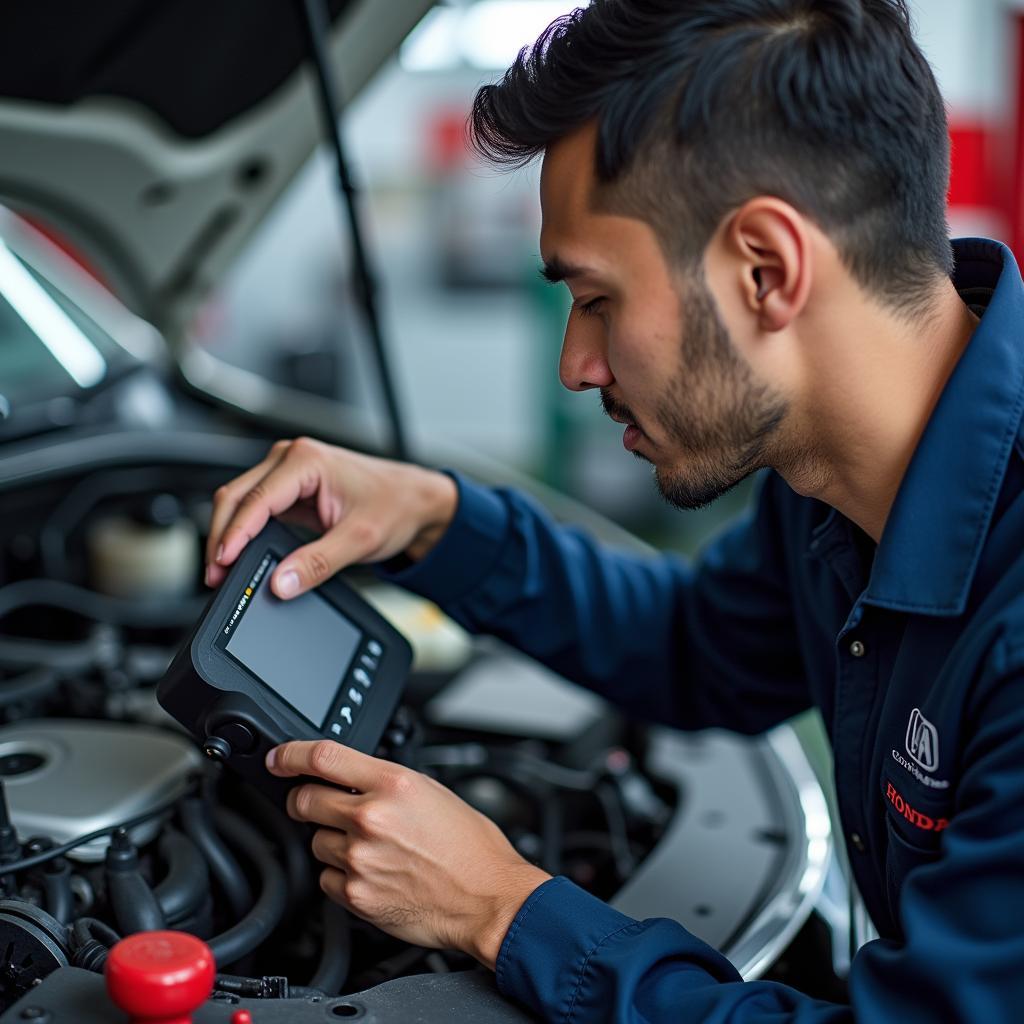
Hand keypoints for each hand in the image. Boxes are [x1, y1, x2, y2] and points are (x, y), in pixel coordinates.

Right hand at [205, 438, 456, 597]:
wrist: (416, 501)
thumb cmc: (395, 506)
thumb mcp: (360, 540)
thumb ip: (318, 564)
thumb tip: (280, 583)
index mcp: (307, 460)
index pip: (256, 499)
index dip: (234, 533)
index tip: (222, 562)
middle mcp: (291, 458)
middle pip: (236, 496)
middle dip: (221, 536)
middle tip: (215, 575)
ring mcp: (287, 472)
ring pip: (239, 501)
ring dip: (228, 535)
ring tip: (222, 571)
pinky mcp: (288, 489)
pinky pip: (254, 509)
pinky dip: (243, 533)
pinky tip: (240, 557)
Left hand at [267, 740, 550, 967]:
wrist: (487, 900)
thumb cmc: (471, 849)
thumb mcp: (433, 793)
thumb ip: (387, 783)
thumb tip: (354, 781)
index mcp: (394, 784)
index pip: (322, 757)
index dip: (289, 755)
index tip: (278, 759)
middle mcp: (371, 818)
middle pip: (304, 800)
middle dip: (305, 801)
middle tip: (318, 805)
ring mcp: (360, 859)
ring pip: (315, 842)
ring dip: (332, 841)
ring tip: (371, 849)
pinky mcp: (355, 895)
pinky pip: (325, 878)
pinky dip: (340, 875)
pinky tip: (371, 873)